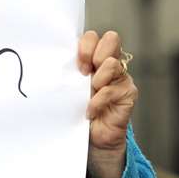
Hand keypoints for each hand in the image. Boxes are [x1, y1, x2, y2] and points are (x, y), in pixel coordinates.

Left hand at [78, 29, 135, 177]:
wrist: (93, 141)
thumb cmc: (78, 112)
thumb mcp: (71, 89)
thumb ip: (70, 74)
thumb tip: (50, 62)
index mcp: (95, 59)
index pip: (94, 37)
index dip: (85, 46)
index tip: (77, 65)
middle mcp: (111, 65)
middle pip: (111, 39)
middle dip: (95, 54)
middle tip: (84, 73)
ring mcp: (122, 78)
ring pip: (112, 63)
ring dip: (97, 79)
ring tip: (89, 93)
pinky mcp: (128, 94)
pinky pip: (112, 90)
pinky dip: (98, 101)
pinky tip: (91, 112)